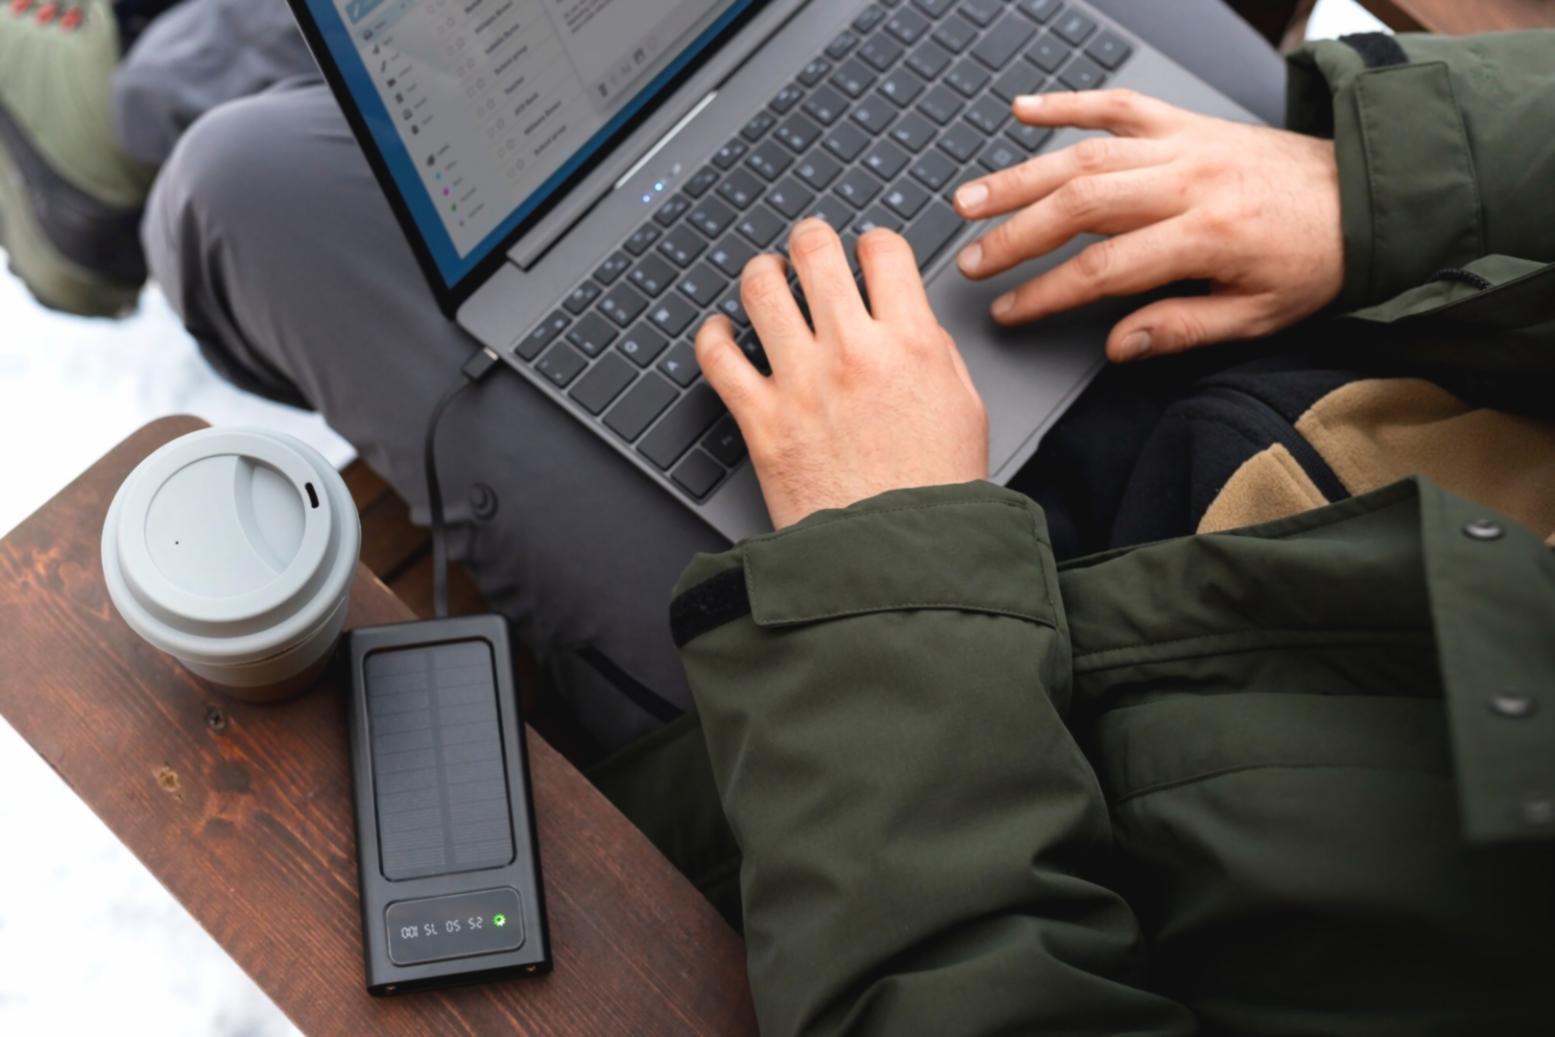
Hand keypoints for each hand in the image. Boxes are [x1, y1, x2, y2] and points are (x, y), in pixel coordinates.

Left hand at [694, 220, 987, 529]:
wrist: (899, 560)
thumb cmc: (935, 494)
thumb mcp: (966, 409)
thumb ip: (935, 353)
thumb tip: (907, 319)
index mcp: (910, 344)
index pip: (883, 250)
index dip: (871, 241)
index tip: (864, 250)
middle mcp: (852, 352)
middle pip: (815, 252)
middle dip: (809, 238)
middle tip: (806, 246)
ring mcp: (801, 383)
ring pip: (761, 289)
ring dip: (761, 274)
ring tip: (765, 279)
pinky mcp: (760, 420)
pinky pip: (716, 355)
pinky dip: (712, 334)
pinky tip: (720, 331)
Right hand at [953, 89, 1343, 360]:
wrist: (1366, 195)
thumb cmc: (1313, 259)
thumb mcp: (1258, 316)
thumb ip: (1182, 327)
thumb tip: (1117, 344)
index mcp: (1208, 234)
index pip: (1105, 270)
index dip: (1047, 293)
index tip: (1008, 310)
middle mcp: (1189, 180)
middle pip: (1081, 205)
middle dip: (1015, 235)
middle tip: (970, 261)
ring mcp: (1184, 143)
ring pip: (1085, 154)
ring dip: (1020, 177)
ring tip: (970, 200)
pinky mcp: (1185, 121)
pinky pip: (1118, 104)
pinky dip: (1068, 103)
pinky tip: (1022, 110)